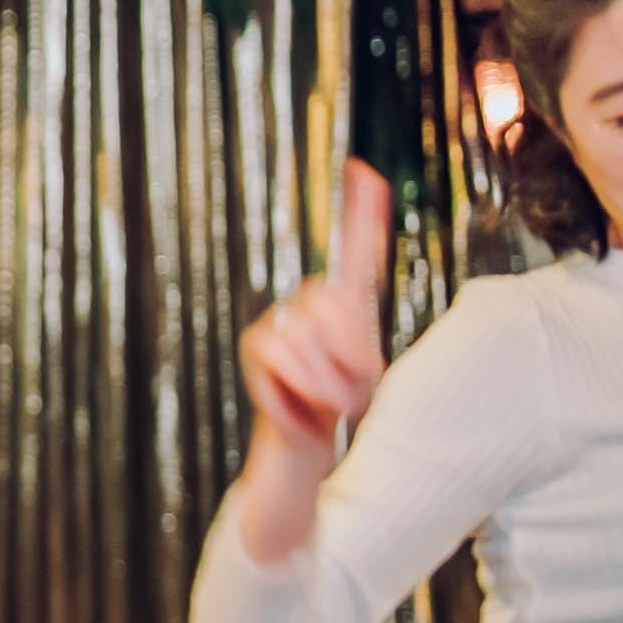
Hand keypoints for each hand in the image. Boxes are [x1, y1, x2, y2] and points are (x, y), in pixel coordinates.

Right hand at [236, 157, 393, 466]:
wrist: (307, 453)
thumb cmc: (342, 412)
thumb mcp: (365, 375)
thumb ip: (351, 339)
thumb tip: (310, 326)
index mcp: (349, 309)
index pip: (357, 253)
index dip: (362, 212)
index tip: (363, 168)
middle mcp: (311, 306)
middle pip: (332, 303)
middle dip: (348, 352)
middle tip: (350, 395)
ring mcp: (280, 323)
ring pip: (304, 335)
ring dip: (324, 380)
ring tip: (327, 406)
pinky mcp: (257, 346)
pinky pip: (276, 353)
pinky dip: (292, 386)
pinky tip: (295, 406)